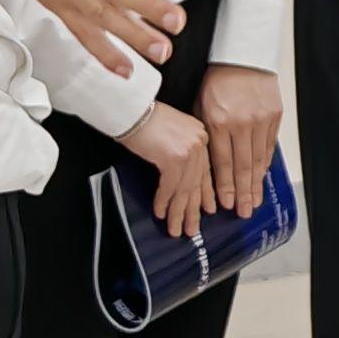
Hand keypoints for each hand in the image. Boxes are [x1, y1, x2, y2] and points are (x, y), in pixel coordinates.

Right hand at [117, 102, 213, 238]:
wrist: (130, 108)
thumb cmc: (143, 119)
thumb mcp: (170, 134)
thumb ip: (180, 152)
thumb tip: (180, 179)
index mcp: (201, 135)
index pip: (206, 170)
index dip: (206, 193)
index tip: (208, 210)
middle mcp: (200, 142)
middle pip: (197, 182)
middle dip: (193, 209)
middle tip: (192, 229)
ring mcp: (189, 150)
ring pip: (185, 188)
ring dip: (178, 212)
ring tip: (176, 230)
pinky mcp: (174, 157)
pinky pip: (170, 186)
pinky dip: (164, 201)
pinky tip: (161, 213)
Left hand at [196, 62, 281, 213]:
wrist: (242, 55)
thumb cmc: (216, 81)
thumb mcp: (200, 106)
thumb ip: (206, 135)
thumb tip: (207, 166)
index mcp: (218, 121)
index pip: (223, 163)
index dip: (225, 186)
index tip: (226, 205)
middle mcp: (242, 123)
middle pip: (243, 166)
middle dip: (243, 193)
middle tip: (244, 212)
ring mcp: (261, 119)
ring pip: (259, 159)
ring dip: (256, 183)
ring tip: (255, 201)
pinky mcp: (275, 115)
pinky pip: (269, 145)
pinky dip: (265, 163)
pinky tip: (262, 177)